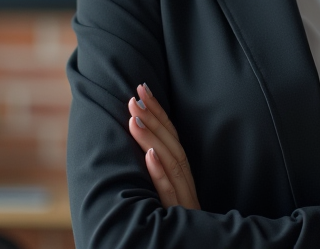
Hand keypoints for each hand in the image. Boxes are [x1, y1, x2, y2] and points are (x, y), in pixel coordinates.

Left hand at [126, 83, 200, 208]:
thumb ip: (164, 175)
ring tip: (134, 117)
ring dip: (152, 139)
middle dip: (154, 118)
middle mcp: (186, 185)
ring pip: (170, 164)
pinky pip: (170, 193)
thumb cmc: (181, 230)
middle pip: (172, 146)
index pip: (172, 138)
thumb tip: (144, 147)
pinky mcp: (179, 217)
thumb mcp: (172, 200)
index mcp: (183, 178)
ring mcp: (183, 201)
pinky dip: (160, 174)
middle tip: (135, 94)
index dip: (159, 113)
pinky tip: (149, 157)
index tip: (143, 89)